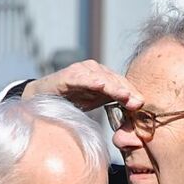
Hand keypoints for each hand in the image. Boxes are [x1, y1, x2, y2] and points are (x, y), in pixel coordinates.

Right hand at [21, 60, 144, 111]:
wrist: (41, 98)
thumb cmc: (71, 100)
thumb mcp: (95, 102)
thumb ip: (112, 103)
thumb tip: (134, 112)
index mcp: (103, 77)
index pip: (122, 84)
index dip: (132, 93)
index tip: (142, 105)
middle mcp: (94, 70)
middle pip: (115, 80)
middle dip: (127, 91)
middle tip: (138, 102)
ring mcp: (81, 71)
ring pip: (102, 78)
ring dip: (114, 86)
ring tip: (124, 95)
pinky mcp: (67, 75)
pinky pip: (81, 77)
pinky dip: (91, 80)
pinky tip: (100, 84)